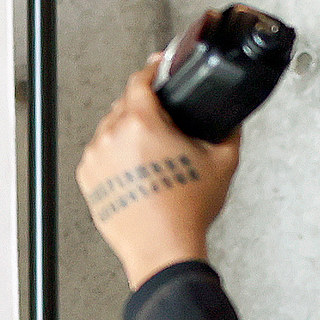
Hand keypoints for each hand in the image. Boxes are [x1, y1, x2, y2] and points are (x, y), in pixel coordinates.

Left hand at [74, 59, 239, 288]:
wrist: (163, 250)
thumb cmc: (185, 213)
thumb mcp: (223, 162)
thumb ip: (228, 130)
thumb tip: (230, 119)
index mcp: (141, 123)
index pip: (140, 79)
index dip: (152, 70)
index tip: (157, 69)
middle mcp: (112, 137)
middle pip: (124, 103)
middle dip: (144, 108)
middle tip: (164, 126)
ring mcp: (96, 159)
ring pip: (110, 128)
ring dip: (127, 132)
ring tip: (151, 155)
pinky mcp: (88, 179)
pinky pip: (99, 154)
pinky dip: (114, 155)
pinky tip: (136, 171)